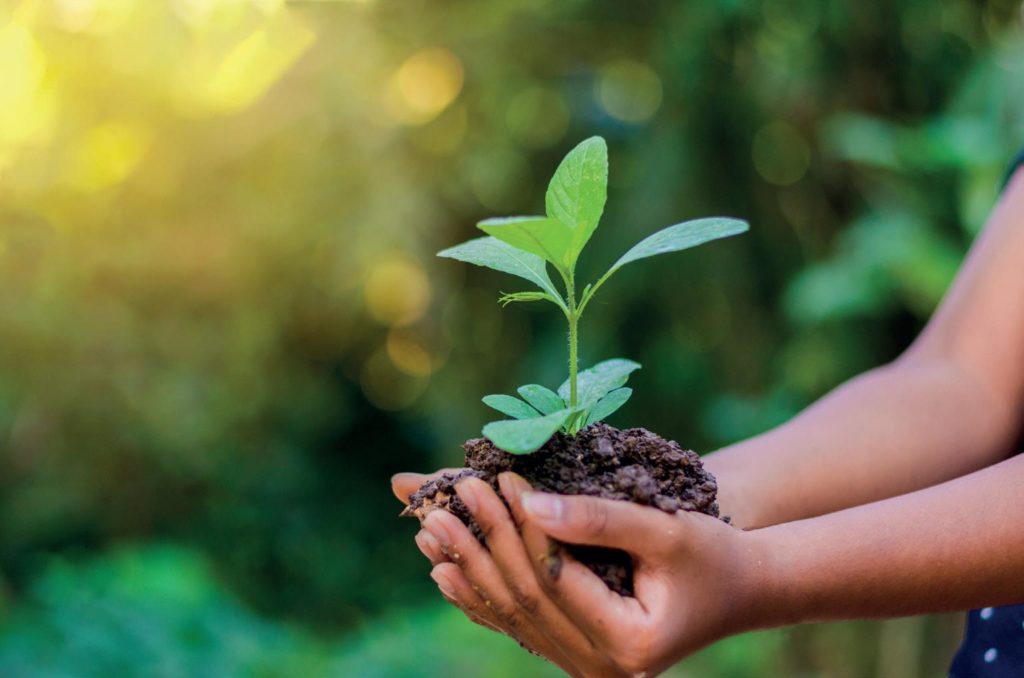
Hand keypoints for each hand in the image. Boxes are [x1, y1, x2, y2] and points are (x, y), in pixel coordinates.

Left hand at [401, 470, 775, 675]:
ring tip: (428, 532)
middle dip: (483, 546)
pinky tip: (445, 572)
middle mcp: (603, 670)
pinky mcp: (577, 653)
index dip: (521, 528)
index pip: (555, 580)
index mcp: (628, 645)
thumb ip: (600, 519)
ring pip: (514, 616)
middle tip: (444, 501)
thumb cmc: (713, 554)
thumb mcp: (665, 529)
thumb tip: (530, 502)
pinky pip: (520, 626)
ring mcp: (587, 668)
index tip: (494, 479)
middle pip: (525, 601)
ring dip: (469, 571)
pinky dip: (481, 596)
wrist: (740, 590)